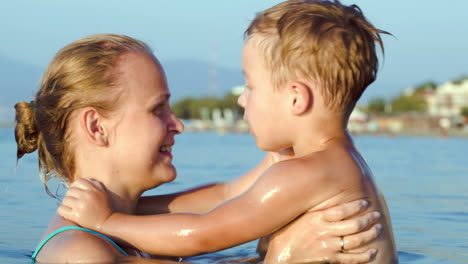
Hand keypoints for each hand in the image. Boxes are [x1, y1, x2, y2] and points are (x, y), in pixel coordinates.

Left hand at [58, 178, 112, 229]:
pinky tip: (67, 212)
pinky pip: (61, 209)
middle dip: (70, 195)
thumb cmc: (106, 208)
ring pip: (65, 200)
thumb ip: (96, 185)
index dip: (75, 185)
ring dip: (66, 203)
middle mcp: (86, 196)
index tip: (76, 191)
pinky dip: (62, 210)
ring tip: (71, 207)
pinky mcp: (75, 216)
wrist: (107, 222)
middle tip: (73, 200)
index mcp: (93, 190)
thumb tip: (86, 178)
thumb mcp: (104, 194)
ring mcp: (80, 206)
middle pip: (70, 190)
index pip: (78, 182)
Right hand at [263, 200, 380, 263]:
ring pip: (356, 240)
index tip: (366, 202)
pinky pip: (352, 258)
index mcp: (317, 218)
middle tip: (377, 215)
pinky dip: (365, 256)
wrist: (281, 255)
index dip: (356, 206)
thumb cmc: (286, 232)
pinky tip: (373, 252)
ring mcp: (328, 245)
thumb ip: (306, 203)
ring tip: (378, 228)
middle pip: (353, 225)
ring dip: (370, 234)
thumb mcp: (295, 214)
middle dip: (368, 220)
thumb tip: (308, 181)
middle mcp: (324, 231)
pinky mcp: (329, 258)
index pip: (342, 210)